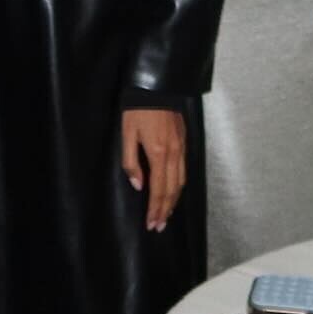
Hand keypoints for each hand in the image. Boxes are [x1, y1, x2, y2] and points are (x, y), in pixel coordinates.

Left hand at [121, 108, 186, 230]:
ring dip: (174, 200)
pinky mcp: (184, 140)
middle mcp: (174, 153)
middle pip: (172, 189)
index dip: (155, 209)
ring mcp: (181, 146)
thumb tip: (139, 185)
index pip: (158, 189)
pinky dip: (181, 184)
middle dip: (166, 210)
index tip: (151, 224)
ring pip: (181, 180)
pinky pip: (185, 169)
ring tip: (168, 214)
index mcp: (158, 154)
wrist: (156, 87)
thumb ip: (131, 163)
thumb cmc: (137, 111)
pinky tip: (176, 189)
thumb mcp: (127, 135)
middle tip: (159, 226)